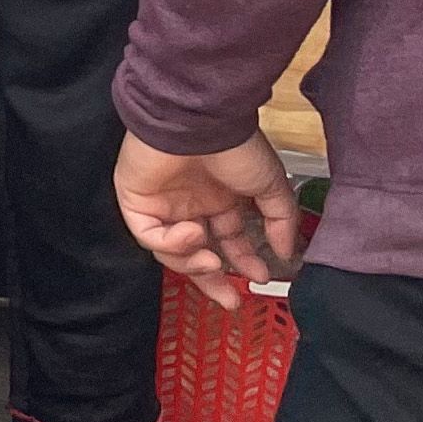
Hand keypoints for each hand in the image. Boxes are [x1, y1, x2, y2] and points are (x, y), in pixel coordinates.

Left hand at [115, 131, 304, 310]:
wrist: (199, 122)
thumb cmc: (234, 146)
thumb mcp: (271, 185)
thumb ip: (281, 221)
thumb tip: (287, 253)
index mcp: (219, 198)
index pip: (227, 240)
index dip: (242, 262)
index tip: (258, 278)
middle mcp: (190, 203)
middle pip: (195, 253)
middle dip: (212, 279)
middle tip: (229, 299)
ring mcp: (161, 203)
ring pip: (171, 251)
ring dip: (194, 263)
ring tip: (212, 260)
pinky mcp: (135, 200)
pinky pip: (148, 235)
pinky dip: (171, 243)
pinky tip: (193, 233)